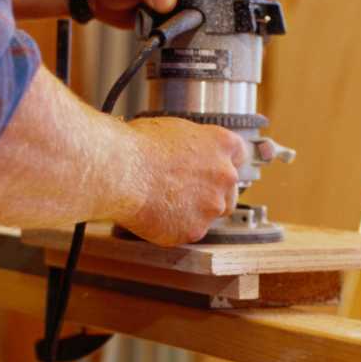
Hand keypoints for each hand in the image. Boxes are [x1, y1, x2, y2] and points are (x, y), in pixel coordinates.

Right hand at [117, 118, 246, 245]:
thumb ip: (190, 145)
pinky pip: (189, 231)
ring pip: (210, 214)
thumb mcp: (171, 130)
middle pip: (229, 190)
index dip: (222, 163)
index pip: (239, 155)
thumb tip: (183, 153)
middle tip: (183, 190)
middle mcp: (225, 176)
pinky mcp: (195, 230)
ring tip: (164, 202)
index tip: (213, 168)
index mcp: (222, 144)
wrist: (122, 172)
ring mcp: (212, 205)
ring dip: (193, 211)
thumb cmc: (138, 146)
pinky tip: (155, 215)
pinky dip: (174, 227)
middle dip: (210, 192)